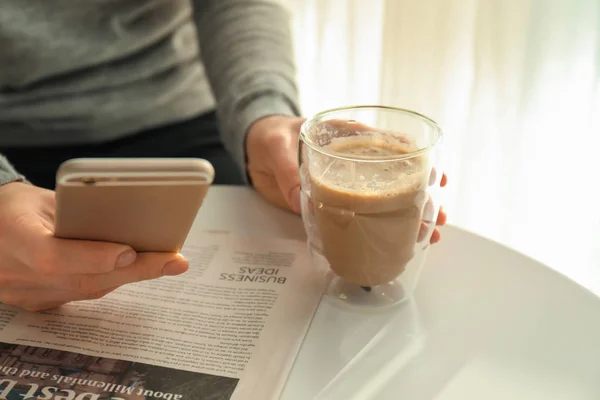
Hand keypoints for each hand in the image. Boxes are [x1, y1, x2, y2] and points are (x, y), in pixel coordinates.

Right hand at [0, 182, 188, 311]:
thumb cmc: (13, 206)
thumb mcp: (39, 197)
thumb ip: (75, 212)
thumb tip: (127, 221)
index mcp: (12, 236)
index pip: (52, 257)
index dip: (93, 257)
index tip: (130, 250)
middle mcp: (15, 273)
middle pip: (81, 280)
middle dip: (134, 270)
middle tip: (174, 260)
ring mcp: (24, 294)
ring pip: (86, 291)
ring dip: (129, 276)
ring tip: (167, 262)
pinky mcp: (36, 302)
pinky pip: (80, 295)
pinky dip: (109, 279)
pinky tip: (136, 268)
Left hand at [245, 115, 447, 243]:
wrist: (254, 152)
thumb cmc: (270, 137)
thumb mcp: (277, 146)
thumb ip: (287, 170)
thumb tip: (301, 198)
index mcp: (347, 138)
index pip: (388, 146)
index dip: (415, 160)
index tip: (434, 175)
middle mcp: (354, 163)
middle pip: (395, 177)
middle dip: (421, 195)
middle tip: (437, 213)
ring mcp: (345, 186)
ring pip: (384, 200)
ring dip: (409, 216)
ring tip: (430, 232)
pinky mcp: (332, 205)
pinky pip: (359, 217)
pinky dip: (377, 230)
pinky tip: (398, 242)